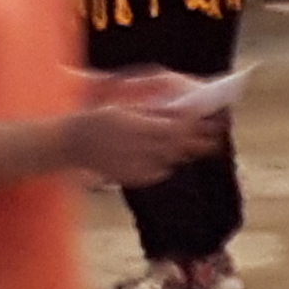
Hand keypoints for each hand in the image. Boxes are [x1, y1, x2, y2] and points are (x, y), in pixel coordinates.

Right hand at [59, 82, 217, 181]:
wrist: (72, 144)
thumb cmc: (98, 120)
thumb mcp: (126, 110)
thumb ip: (153, 115)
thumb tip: (180, 113)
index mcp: (139, 127)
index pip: (177, 128)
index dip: (197, 126)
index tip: (212, 120)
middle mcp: (140, 148)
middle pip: (180, 146)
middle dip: (200, 141)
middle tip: (216, 135)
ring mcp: (137, 166)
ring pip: (172, 160)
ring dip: (186, 152)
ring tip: (202, 145)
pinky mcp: (133, 177)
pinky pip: (159, 171)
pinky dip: (168, 163)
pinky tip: (170, 157)